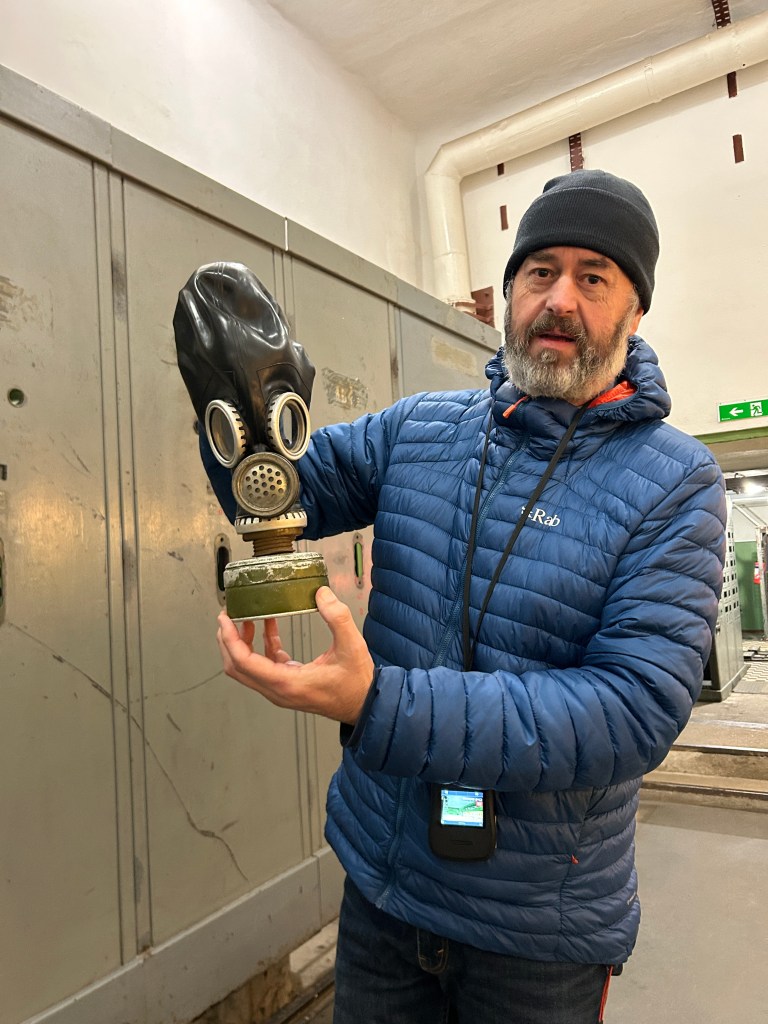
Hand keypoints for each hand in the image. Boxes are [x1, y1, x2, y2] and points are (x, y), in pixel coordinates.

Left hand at [216, 586, 373, 724]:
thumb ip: (337, 617)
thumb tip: (321, 593)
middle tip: (228, 615)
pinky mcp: (288, 684)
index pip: (244, 662)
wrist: (365, 705)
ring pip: (247, 668)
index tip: (225, 618)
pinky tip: (268, 626)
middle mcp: (278, 690)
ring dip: (242, 643)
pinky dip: (261, 645)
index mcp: (287, 683)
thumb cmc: (356, 683)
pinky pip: (265, 665)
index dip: (230, 639)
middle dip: (228, 640)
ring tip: (246, 617)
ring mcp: (281, 689)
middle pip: (237, 667)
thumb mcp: (351, 646)